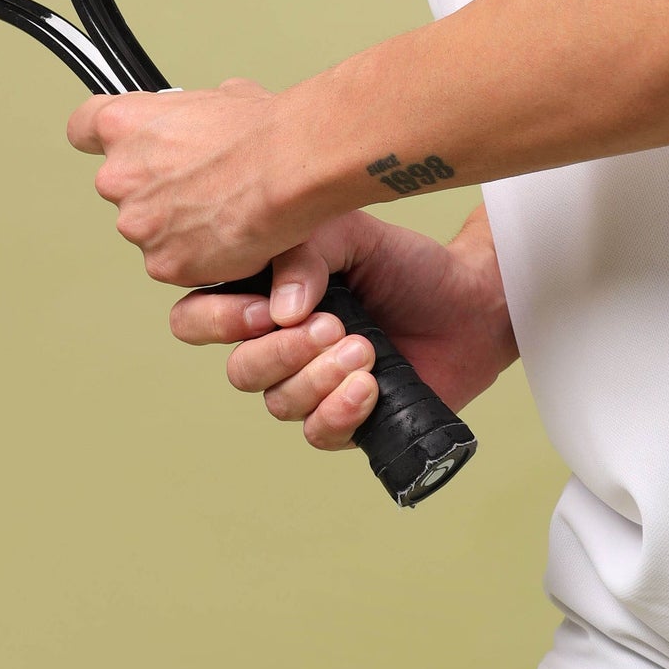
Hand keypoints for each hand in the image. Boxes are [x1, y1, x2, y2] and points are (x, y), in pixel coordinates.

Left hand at [67, 78, 291, 284]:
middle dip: (156, 190)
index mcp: (123, 125)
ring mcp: (138, 224)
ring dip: (178, 227)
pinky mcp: (162, 263)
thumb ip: (191, 114)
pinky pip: (174, 263)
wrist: (289, 166)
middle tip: (200, 186)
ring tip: (224, 211)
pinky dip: (200, 256)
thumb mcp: (220, 96)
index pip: (82, 129)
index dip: (102, 139)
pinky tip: (230, 236)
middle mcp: (118, 176)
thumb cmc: (262, 130)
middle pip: (123, 188)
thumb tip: (209, 115)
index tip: (118, 145)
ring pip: (150, 230)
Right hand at [169, 206, 515, 449]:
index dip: (217, 321)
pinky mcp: (346, 422)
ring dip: (321, 376)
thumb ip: (304, 253)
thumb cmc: (405, 265)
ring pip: (278, 403)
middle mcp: (277, 347)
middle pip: (238, 370)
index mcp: (263, 296)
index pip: (197, 318)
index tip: (266, 310)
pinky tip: (369, 386)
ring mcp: (309, 388)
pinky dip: (340, 411)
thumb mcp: (350, 234)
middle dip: (281, 352)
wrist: (471, 301)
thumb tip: (278, 309)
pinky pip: (317, 434)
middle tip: (333, 325)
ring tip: (366, 348)